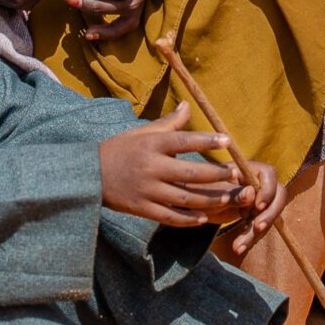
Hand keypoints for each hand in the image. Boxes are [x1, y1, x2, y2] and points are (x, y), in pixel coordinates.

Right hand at [99, 102, 284, 242]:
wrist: (88, 174)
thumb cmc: (120, 149)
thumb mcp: (141, 132)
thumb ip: (168, 122)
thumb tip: (188, 104)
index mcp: (152, 144)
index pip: (184, 140)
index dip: (207, 141)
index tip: (228, 141)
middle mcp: (151, 167)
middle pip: (190, 173)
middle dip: (216, 175)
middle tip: (235, 174)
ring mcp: (146, 190)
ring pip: (184, 198)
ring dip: (209, 200)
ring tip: (228, 199)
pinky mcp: (141, 209)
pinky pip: (169, 217)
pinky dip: (187, 219)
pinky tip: (203, 218)